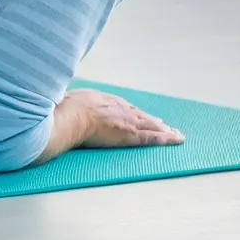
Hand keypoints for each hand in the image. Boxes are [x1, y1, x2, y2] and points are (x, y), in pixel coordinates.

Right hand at [64, 89, 184, 149]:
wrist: (72, 115)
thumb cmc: (65, 108)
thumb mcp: (69, 100)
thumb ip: (74, 104)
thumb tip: (63, 104)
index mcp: (105, 100)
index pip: (125, 108)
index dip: (135, 114)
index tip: (140, 117)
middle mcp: (119, 108)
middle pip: (141, 116)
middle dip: (153, 122)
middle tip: (165, 126)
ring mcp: (127, 121)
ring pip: (151, 125)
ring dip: (164, 130)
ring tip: (175, 134)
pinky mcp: (131, 134)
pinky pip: (153, 137)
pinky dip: (166, 138)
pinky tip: (176, 139)